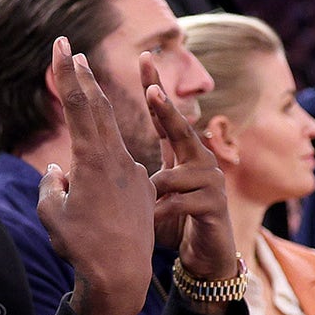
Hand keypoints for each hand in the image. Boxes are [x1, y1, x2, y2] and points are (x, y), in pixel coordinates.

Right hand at [38, 36, 154, 314]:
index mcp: (93, 160)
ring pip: (111, 133)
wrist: (121, 275)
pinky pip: (118, 164)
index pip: (79, 106)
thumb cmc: (81, 246)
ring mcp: (132, 173)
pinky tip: (94, 171)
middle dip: (83, 77)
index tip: (61, 46)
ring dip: (97, 109)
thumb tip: (57, 173)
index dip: (67, 74)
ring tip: (86, 84)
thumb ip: (51, 185)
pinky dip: (103, 154)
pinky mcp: (141, 189)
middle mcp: (116, 159)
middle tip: (73, 50)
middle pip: (99, 108)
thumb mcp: (52, 213)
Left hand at [140, 52, 237, 291]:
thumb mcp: (149, 192)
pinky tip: (153, 223)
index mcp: (180, 153)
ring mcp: (210, 181)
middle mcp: (199, 160)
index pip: (164, 115)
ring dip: (156, 192)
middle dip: (167, 108)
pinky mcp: (215, 205)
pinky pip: (179, 202)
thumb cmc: (172, 220)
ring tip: (148, 209)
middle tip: (152, 89)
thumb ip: (130, 171)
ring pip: (174, 174)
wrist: (204, 256)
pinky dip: (161, 213)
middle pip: (181, 129)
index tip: (144, 57)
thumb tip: (99, 154)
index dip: (155, 87)